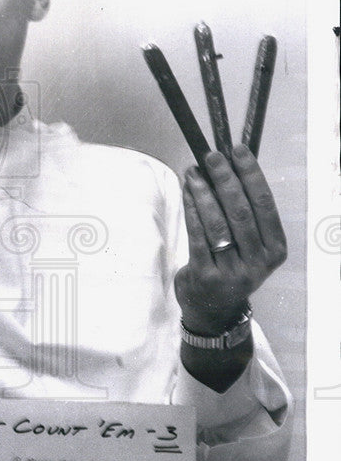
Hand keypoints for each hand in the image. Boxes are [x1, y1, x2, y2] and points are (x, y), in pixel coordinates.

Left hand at [174, 144, 286, 334]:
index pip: (265, 205)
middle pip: (241, 212)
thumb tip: (227, 164)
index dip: (251, 175)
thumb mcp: (249, 244)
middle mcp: (258, 263)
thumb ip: (244, 210)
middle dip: (225, 180)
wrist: (215, 309)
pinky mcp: (206, 276)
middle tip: (211, 157)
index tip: (237, 151)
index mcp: (275, 249)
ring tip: (192, 172)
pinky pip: (197, 236)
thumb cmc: (232, 264)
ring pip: (217, 223)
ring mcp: (232, 272)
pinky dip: (191, 210)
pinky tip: (187, 193)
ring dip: (203, 193)